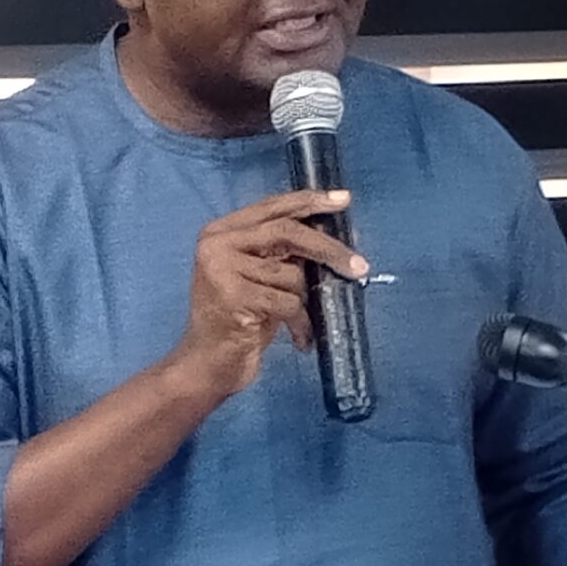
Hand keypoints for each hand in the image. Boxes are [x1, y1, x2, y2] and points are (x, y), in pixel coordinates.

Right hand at [164, 189, 367, 402]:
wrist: (207, 365)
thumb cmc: (238, 322)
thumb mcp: (257, 278)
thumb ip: (279, 251)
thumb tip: (329, 234)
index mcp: (220, 232)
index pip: (272, 207)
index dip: (310, 201)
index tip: (343, 200)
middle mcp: (216, 244)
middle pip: (287, 232)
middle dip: (328, 249)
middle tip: (359, 266)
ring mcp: (222, 270)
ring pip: (291, 273)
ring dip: (303, 301)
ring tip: (297, 322)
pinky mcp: (233, 297)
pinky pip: (288, 302)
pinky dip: (300, 322)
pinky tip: (298, 338)